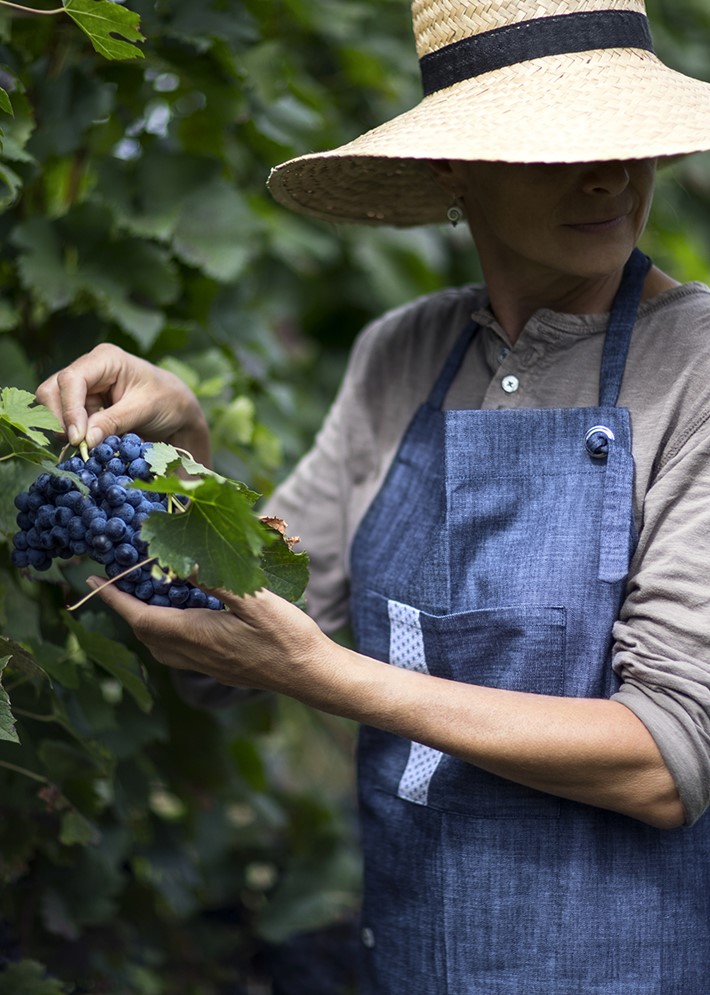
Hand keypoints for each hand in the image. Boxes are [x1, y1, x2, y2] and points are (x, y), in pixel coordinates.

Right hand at [35, 343, 211, 463]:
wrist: (178, 411)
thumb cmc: (168, 401)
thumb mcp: (144, 410)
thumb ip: (114, 422)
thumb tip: (84, 440)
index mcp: (106, 359)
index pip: (72, 379)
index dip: (69, 409)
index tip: (77, 438)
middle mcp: (89, 369)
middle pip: (53, 390)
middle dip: (59, 419)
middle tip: (76, 445)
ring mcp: (84, 387)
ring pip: (54, 406)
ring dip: (64, 429)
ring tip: (85, 446)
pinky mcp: (83, 405)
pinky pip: (65, 420)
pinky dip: (71, 434)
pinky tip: (87, 445)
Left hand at [87, 577, 336, 699]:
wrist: (311, 674)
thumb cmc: (287, 636)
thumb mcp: (254, 599)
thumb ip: (216, 580)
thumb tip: (181, 563)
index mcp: (195, 635)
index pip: (141, 616)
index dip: (114, 599)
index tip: (93, 579)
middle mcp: (194, 654)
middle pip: (145, 632)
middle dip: (127, 608)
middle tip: (119, 582)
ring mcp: (206, 664)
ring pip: (160, 645)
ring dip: (146, 621)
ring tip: (147, 595)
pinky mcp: (219, 667)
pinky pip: (178, 650)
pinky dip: (167, 630)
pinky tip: (185, 615)